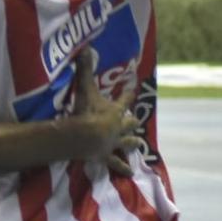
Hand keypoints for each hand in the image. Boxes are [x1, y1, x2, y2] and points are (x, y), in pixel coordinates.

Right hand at [69, 49, 140, 176]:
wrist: (86, 137)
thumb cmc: (86, 112)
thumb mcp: (84, 88)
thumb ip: (83, 68)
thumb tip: (84, 46)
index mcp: (114, 111)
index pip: (124, 100)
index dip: (128, 94)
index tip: (134, 89)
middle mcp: (118, 127)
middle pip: (128, 123)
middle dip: (132, 121)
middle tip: (136, 120)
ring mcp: (113, 143)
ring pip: (126, 144)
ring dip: (131, 144)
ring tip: (138, 146)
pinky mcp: (106, 157)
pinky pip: (116, 163)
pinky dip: (122, 168)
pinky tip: (129, 174)